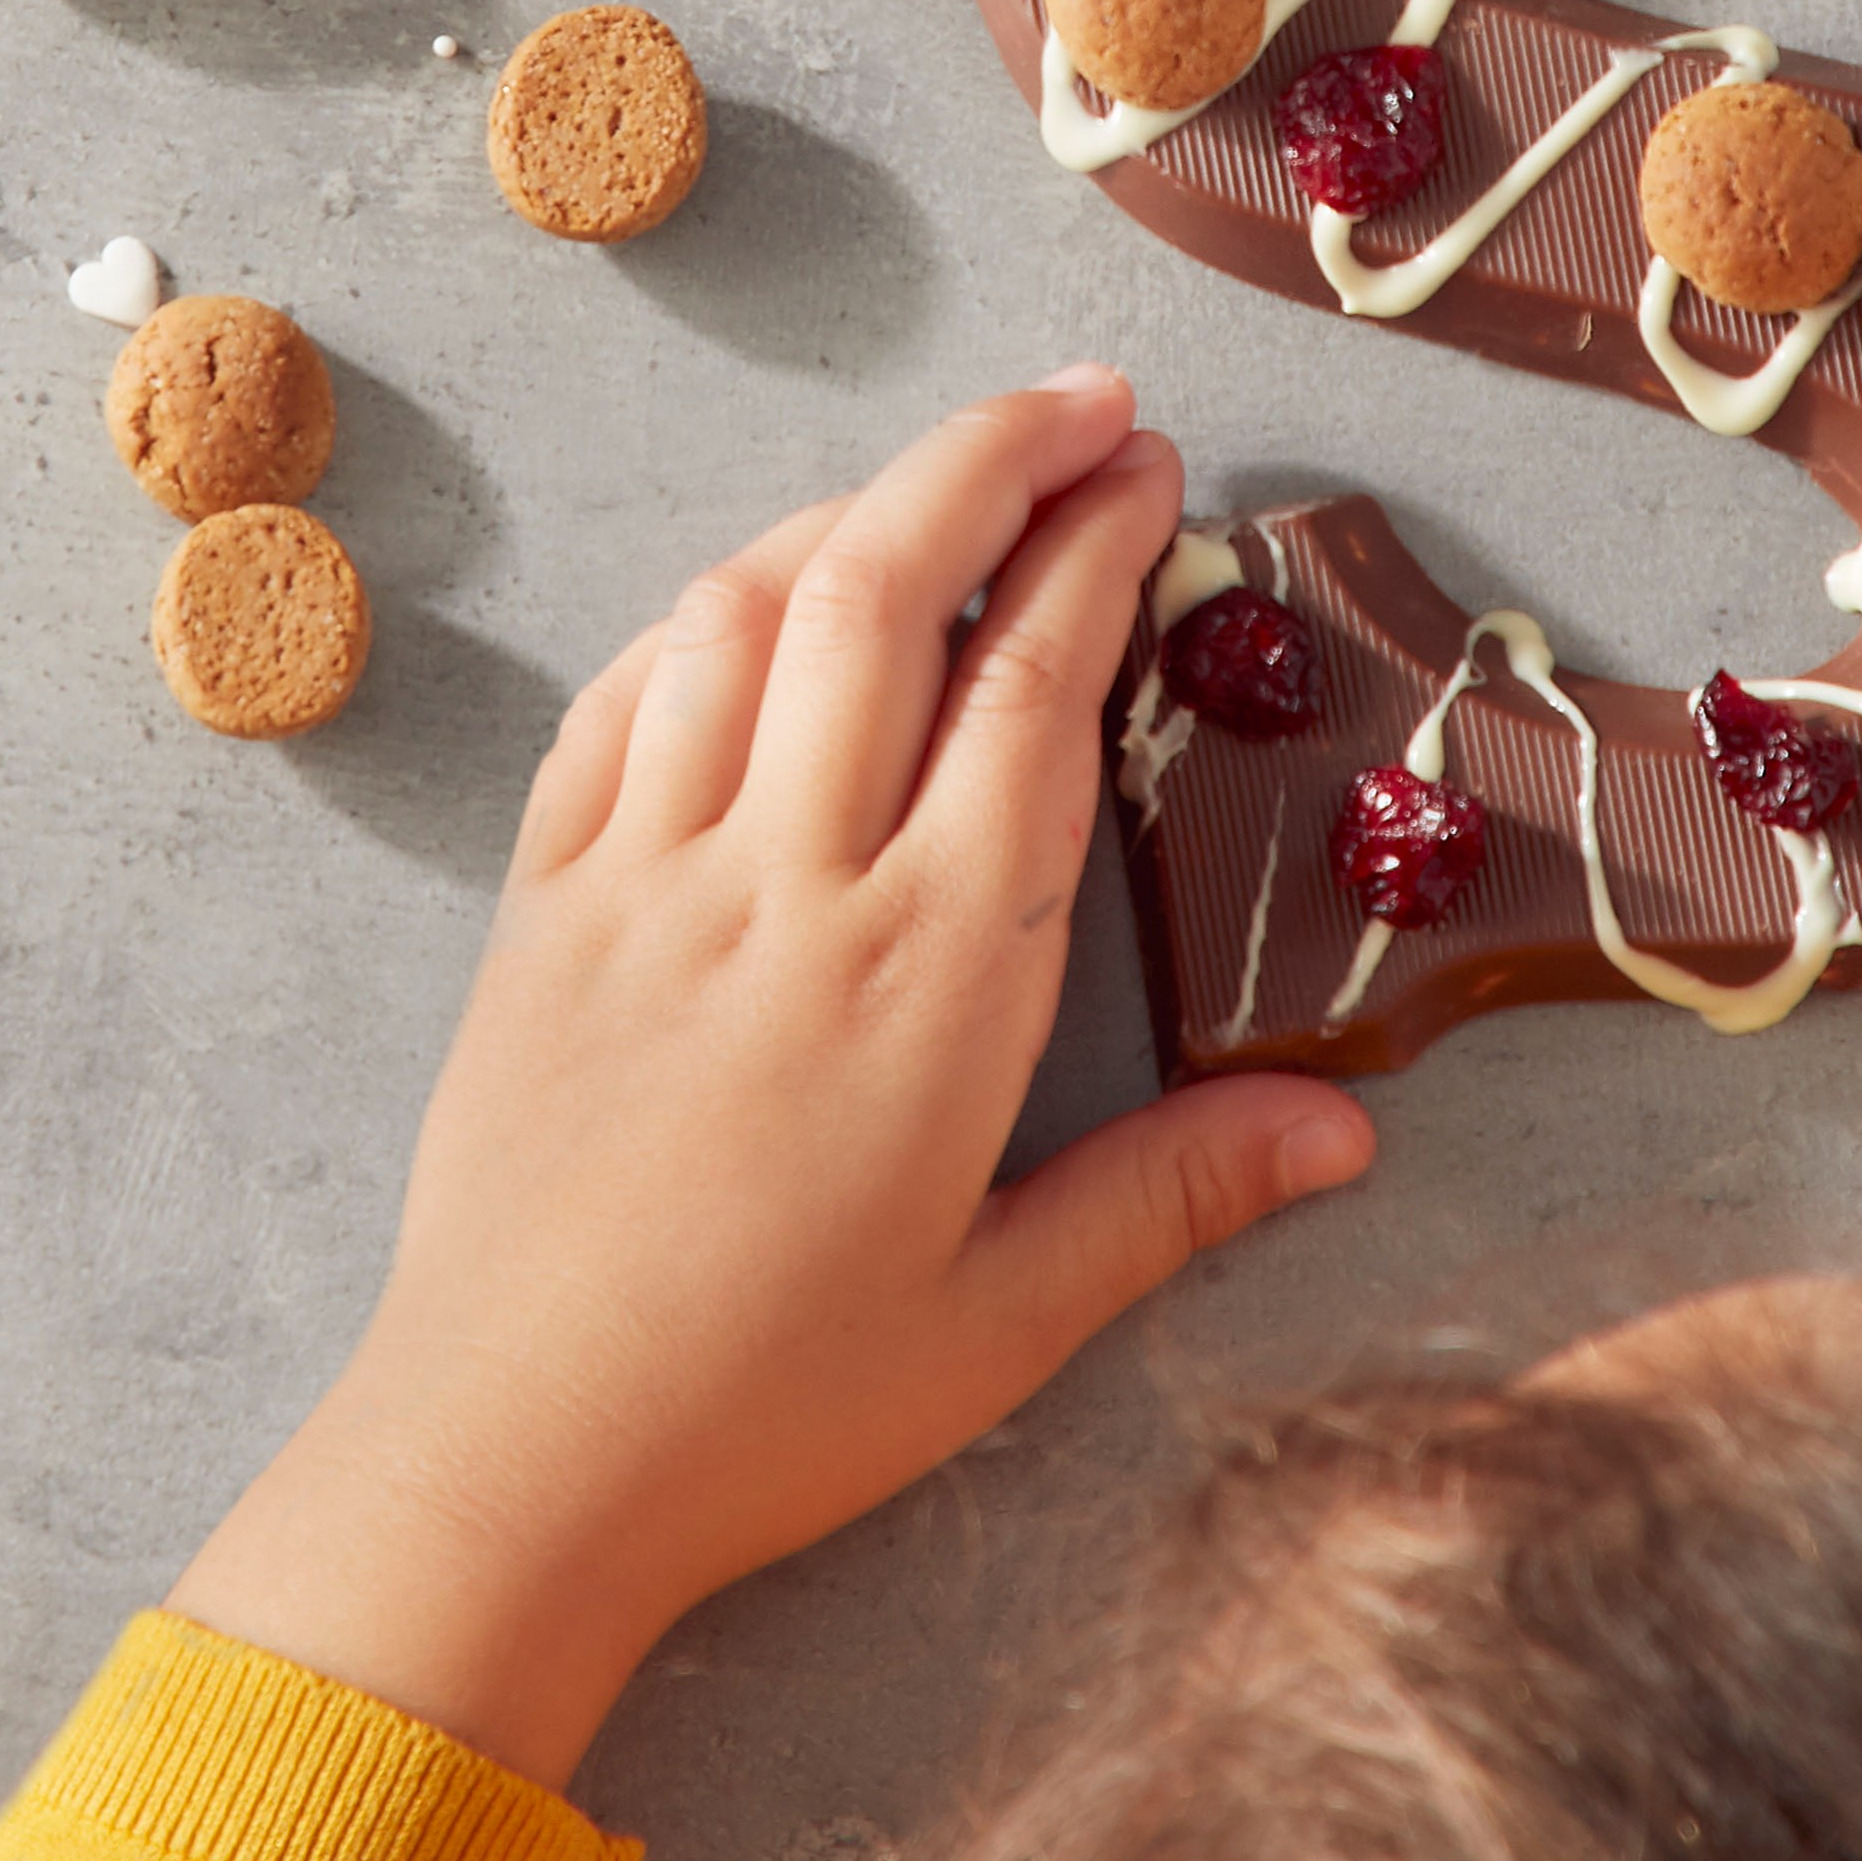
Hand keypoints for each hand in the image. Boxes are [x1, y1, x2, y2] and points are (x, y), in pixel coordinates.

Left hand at [160, 370, 1376, 1786]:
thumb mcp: (1005, 1319)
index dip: (1098, 547)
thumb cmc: (771, 1409)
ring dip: (850, 507)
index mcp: (938, 973)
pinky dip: (697, 621)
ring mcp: (648, 879)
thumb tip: (1347, 1126)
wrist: (514, 1459)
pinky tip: (749, 607)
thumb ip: (1175, 1196)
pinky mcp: (540, 907)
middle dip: (992, 455)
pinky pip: (618, 703)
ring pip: (747, 611)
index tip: (1150, 470)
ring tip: (938, 480)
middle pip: (892, 584)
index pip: (1034, 686)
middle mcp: (792, 886)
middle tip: (1080, 401)